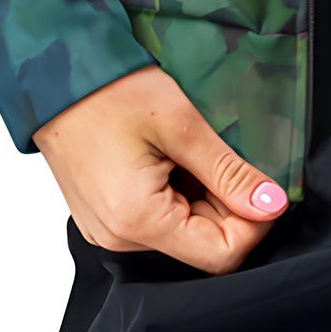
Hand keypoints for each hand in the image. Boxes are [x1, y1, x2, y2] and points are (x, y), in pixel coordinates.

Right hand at [33, 65, 290, 273]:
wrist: (58, 76)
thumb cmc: (112, 91)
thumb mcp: (182, 124)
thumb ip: (228, 171)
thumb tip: (272, 203)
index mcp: (138, 221)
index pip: (221, 255)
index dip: (254, 221)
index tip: (264, 182)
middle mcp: (120, 238)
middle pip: (202, 244)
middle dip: (227, 202)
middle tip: (222, 151)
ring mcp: (109, 230)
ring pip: (183, 230)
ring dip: (202, 194)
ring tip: (193, 148)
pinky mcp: (106, 216)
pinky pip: (158, 219)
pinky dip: (178, 191)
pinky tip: (172, 155)